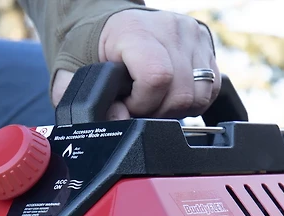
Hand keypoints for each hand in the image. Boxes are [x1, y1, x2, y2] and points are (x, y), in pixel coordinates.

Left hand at [52, 9, 219, 119]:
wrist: (106, 29)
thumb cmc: (89, 55)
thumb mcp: (73, 81)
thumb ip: (88, 106)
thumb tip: (120, 120)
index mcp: (134, 32)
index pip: (157, 77)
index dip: (142, 104)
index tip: (126, 104)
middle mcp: (169, 28)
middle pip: (180, 92)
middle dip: (157, 111)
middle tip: (138, 106)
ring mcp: (191, 34)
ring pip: (198, 93)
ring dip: (175, 109)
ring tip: (152, 101)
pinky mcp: (204, 43)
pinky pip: (211, 86)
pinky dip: (191, 100)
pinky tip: (168, 96)